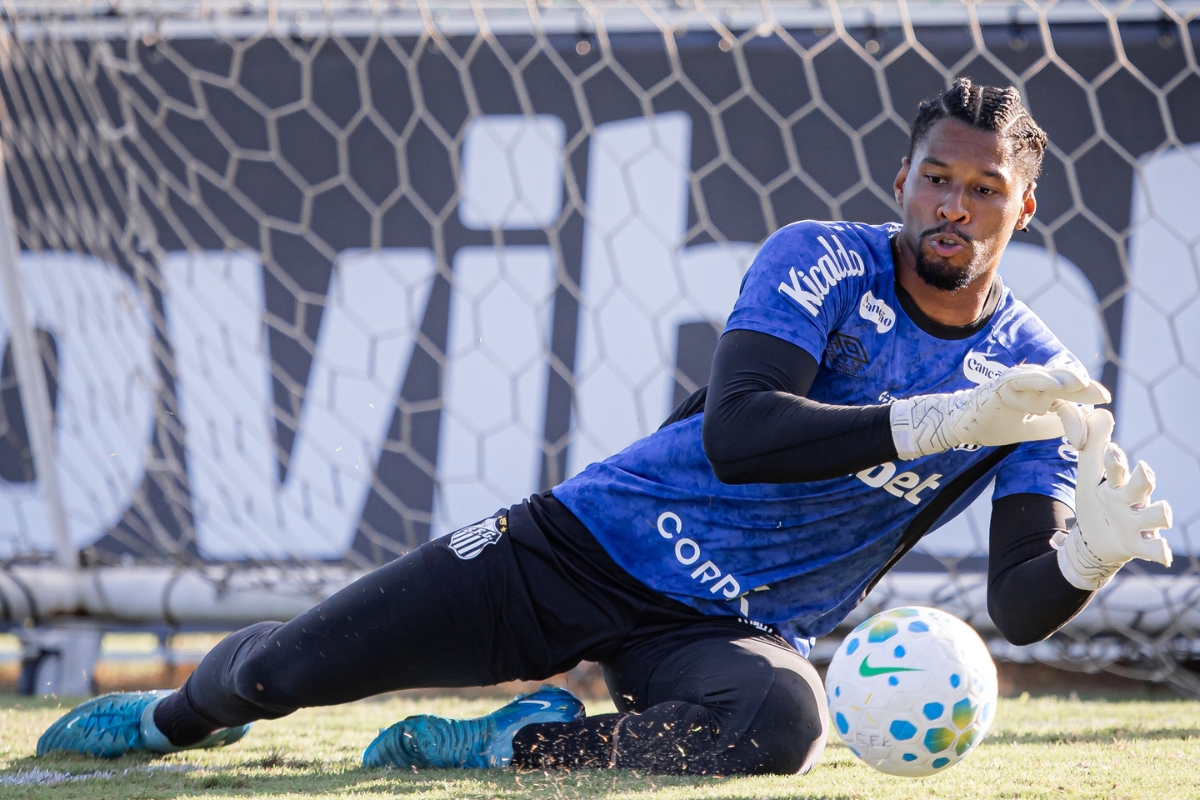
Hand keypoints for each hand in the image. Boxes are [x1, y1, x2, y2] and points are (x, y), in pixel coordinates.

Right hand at [889, 364, 1110, 459]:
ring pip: (1046, 379)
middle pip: (1063, 384)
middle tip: (1103, 395)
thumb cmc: (995, 424)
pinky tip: (1054, 385)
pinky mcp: (1002, 383)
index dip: (1081, 414)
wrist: (961, 425)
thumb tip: (1081, 422)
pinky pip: (1023, 381)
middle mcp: (1032, 383)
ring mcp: (1017, 380)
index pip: (1068, 400)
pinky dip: (1039, 381)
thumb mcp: (1032, 428)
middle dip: (1084, 389)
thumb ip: (1055, 424)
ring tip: (1081, 384)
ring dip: (1064, 380)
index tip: (1096, 424)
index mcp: (1041, 392)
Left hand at [1054, 407, 1172, 590]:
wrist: (1095, 541)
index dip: (1115, 459)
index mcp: (1116, 484)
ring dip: (1161, 513)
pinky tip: (1164, 554)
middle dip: (1144, 478)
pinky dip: (1160, 551)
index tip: (1110, 449)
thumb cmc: (1097, 502)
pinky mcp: (1140, 544)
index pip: (1117, 468)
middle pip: (1143, 486)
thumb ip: (1091, 448)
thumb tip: (1099, 412)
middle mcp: (1132, 501)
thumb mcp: (1089, 478)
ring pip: (1157, 515)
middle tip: (1143, 471)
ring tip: (1164, 512)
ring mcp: (1138, 522)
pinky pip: (1154, 548)